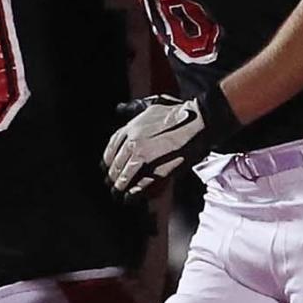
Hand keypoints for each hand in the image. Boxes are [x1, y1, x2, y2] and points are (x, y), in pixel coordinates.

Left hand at [103, 86, 238, 196]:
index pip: (111, 147)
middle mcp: (133, 143)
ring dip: (120, 186)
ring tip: (118, 193)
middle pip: (116, 164)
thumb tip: (120, 108)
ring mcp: (144, 157)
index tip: (106, 166)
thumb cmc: (178, 113)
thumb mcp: (152, 105)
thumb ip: (134, 109)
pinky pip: (141, 185)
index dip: (107, 159)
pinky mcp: (157, 169)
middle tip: (110, 183)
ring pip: (125, 176)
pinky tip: (131, 197)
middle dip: (112, 176)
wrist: (197, 122)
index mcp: (131, 128)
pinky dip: (135, 193)